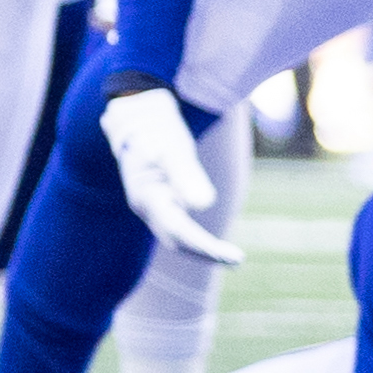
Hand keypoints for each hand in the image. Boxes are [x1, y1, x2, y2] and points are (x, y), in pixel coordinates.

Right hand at [97, 77, 242, 267]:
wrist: (136, 113)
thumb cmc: (153, 128)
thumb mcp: (171, 147)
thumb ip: (185, 175)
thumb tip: (204, 205)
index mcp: (146, 197)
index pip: (179, 232)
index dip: (205, 246)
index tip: (234, 257)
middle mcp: (147, 206)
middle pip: (176, 240)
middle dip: (205, 252)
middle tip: (236, 259)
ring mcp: (153, 204)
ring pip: (177, 236)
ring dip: (201, 248)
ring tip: (230, 257)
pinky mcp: (162, 200)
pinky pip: (179, 226)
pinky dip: (197, 237)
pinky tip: (213, 243)